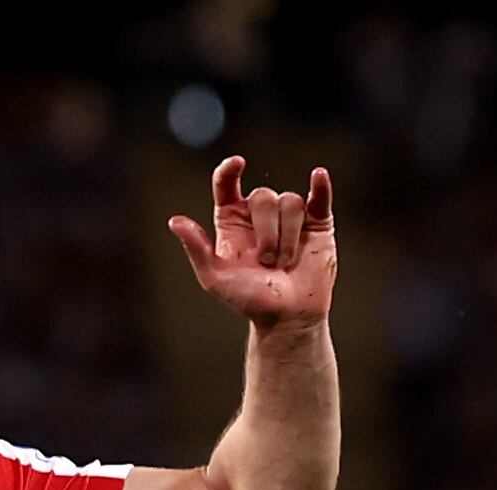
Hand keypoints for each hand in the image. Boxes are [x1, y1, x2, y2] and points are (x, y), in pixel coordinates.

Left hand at [167, 157, 334, 329]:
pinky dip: (321, 187)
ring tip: (286, 263)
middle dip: (267, 232)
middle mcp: (260, 214)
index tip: (237, 164)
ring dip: (288, 237)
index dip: (229, 170)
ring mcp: (289, 217)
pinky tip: (319, 176)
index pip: (227, 184)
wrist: (287, 318)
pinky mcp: (317, 224)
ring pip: (290, 202)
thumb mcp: (215, 279)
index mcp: (233, 219)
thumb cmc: (249, 300)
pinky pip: (319, 198)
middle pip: (264, 197)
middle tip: (267, 262)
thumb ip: (196, 249)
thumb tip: (175, 222)